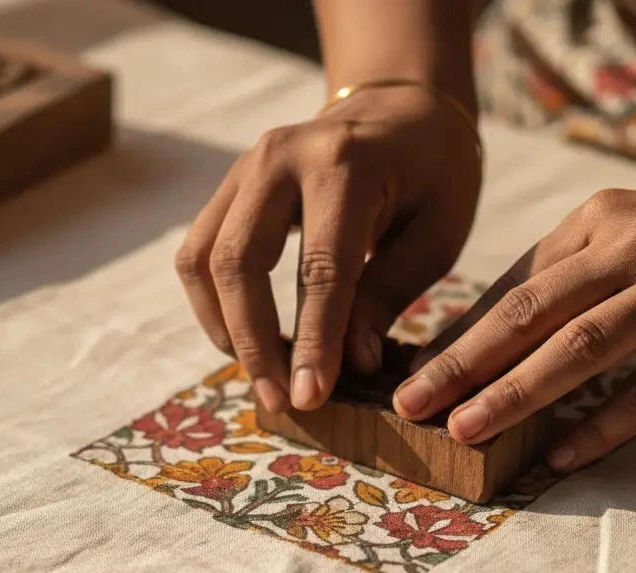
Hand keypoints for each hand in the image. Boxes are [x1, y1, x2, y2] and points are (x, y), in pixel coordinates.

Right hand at [175, 85, 481, 412]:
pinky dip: (214, 306)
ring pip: (204, 261)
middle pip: (240, 263)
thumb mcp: (436, 234)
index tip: (309, 399)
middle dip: (254, 344)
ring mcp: (245, 168)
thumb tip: (349, 365)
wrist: (401, 107)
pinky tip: (245, 340)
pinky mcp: (229, 188)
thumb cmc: (433, 175)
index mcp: (345, 165)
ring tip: (261, 377)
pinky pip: (199, 254)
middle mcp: (281, 158)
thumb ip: (388, 295)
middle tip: (279, 401)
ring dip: (225, 329)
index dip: (310, 342)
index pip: (319, 269)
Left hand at [395, 174, 635, 471]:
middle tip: (410, 404)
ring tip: (463, 430)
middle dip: (460, 362)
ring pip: (580, 348)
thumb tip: (485, 334)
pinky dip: (602, 424)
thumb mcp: (629, 232)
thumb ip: (565, 275)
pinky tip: (560, 456)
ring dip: (514, 393)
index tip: (412, 372)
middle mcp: (630, 248)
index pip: (511, 286)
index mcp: (597, 222)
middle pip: (528, 313)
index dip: (457, 333)